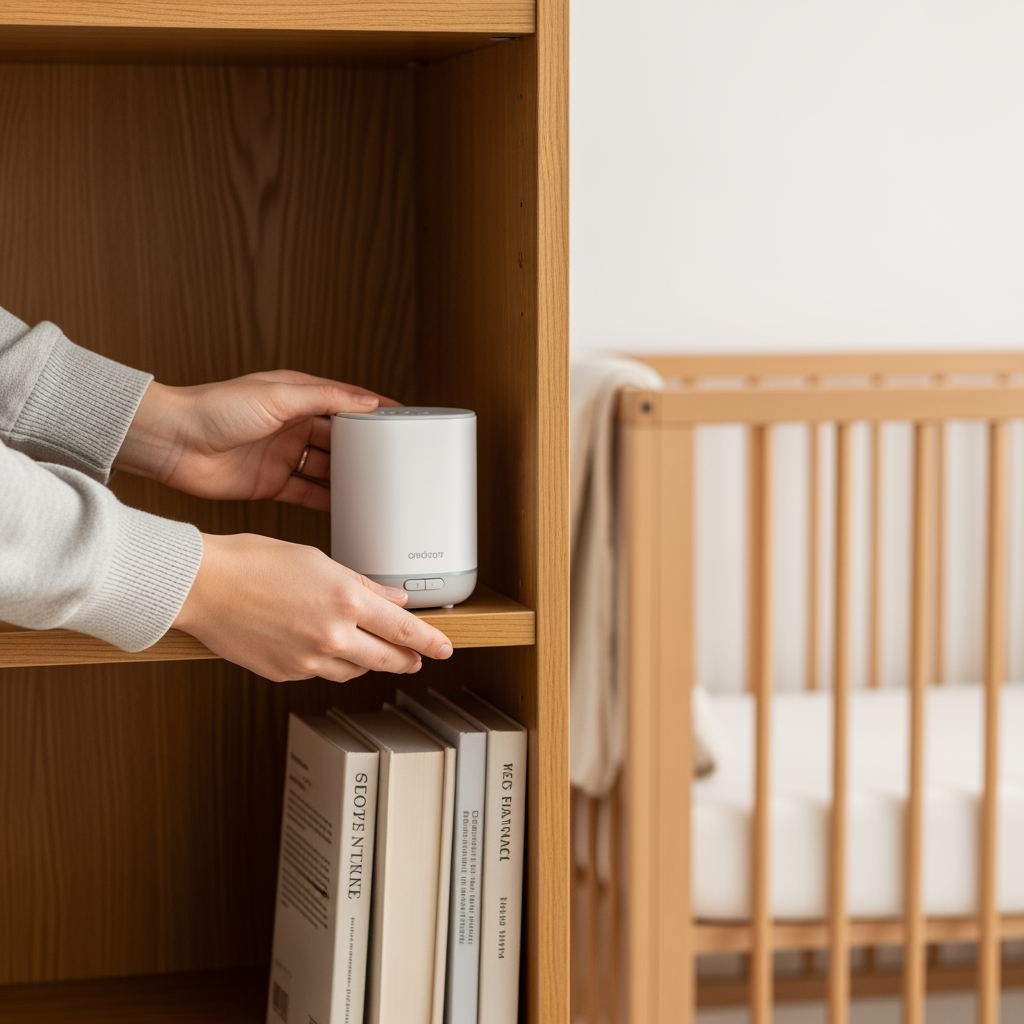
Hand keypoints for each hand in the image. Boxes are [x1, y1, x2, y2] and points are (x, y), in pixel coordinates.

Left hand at [114, 371, 399, 510]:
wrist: (170, 443)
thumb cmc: (213, 409)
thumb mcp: (277, 396)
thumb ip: (325, 398)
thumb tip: (366, 400)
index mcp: (297, 397)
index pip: (346, 403)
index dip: (374, 412)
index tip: (403, 421)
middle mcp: (292, 426)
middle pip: (340, 440)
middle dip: (365, 451)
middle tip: (393, 464)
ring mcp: (282, 456)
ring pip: (326, 469)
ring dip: (348, 479)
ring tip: (376, 490)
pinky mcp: (270, 483)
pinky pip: (307, 494)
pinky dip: (326, 502)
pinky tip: (346, 509)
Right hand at [173, 534, 453, 681]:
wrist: (202, 586)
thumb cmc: (252, 562)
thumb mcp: (316, 560)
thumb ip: (361, 584)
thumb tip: (392, 599)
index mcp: (345, 600)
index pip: (404, 629)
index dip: (430, 641)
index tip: (445, 646)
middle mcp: (332, 635)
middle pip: (387, 658)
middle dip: (407, 659)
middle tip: (418, 658)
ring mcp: (308, 659)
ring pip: (355, 670)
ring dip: (370, 663)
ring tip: (373, 653)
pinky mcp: (285, 673)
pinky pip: (321, 674)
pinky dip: (332, 664)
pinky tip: (328, 651)